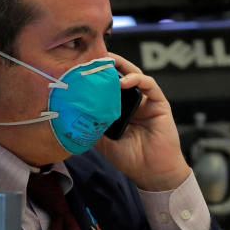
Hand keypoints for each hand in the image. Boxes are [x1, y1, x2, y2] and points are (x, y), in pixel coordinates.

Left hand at [94, 53, 190, 191]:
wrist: (152, 173)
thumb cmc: (130, 158)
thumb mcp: (103, 141)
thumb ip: (91, 126)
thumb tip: (70, 115)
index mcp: (121, 108)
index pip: (110, 85)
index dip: (99, 75)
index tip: (83, 67)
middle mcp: (135, 101)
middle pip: (122, 75)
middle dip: (109, 64)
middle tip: (94, 56)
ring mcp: (148, 101)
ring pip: (135, 75)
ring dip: (122, 66)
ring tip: (107, 62)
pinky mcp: (160, 104)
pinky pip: (149, 85)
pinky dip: (136, 79)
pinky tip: (123, 81)